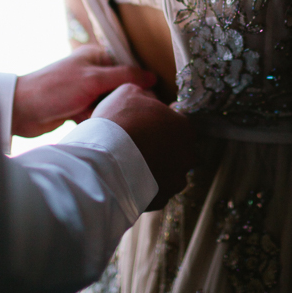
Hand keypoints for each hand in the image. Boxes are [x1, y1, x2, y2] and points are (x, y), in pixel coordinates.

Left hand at [11, 45, 155, 137]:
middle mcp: (92, 72)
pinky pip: (97, 115)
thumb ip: (124, 76)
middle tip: (125, 113)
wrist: (21, 111)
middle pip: (120, 88)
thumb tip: (152, 77)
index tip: (148, 99)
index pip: (128, 68)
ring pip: (109, 104)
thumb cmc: (55, 89)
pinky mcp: (78, 108)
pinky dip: (96, 120)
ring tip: (102, 118)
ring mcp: (85, 91)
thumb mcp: (94, 79)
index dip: (138, 84)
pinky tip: (91, 124)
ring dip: (107, 113)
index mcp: (96, 57)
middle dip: (121, 101)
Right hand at [92, 84, 195, 210]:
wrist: (104, 160)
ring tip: (131, 166)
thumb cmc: (119, 122)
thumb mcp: (129, 92)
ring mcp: (176, 180)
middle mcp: (188, 155)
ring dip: (156, 171)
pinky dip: (146, 188)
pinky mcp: (163, 200)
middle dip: (164, 150)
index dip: (162, 126)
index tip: (145, 127)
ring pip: (170, 174)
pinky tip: (129, 180)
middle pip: (179, 152)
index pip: (180, 126)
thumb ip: (145, 93)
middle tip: (140, 146)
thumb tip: (148, 96)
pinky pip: (156, 193)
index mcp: (185, 127)